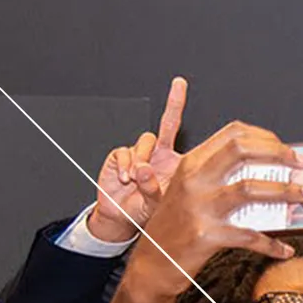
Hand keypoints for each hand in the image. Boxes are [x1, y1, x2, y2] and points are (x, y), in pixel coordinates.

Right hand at [90, 77, 188, 242]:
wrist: (120, 216)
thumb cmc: (144, 210)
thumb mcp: (155, 204)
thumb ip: (152, 188)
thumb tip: (143, 169)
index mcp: (174, 163)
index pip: (182, 136)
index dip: (182, 111)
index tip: (182, 85)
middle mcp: (159, 154)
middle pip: (166, 124)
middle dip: (174, 103)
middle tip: (180, 85)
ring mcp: (140, 154)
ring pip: (144, 142)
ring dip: (140, 160)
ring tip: (136, 180)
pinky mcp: (120, 156)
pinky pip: (124, 153)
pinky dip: (124, 166)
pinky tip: (125, 179)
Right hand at [121, 121, 302, 299]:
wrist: (152, 263)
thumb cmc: (175, 226)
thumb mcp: (191, 191)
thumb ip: (223, 177)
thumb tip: (273, 172)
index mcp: (192, 163)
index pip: (234, 134)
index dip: (268, 138)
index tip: (290, 151)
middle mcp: (194, 179)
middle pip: (243, 151)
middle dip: (281, 155)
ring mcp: (199, 206)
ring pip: (251, 188)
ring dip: (287, 191)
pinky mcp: (206, 235)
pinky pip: (249, 235)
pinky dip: (272, 243)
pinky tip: (285, 249)